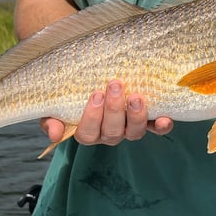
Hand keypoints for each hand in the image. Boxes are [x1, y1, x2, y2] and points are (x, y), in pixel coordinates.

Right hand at [41, 80, 173, 146]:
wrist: (90, 81)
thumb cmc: (71, 95)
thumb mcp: (54, 107)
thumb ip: (50, 120)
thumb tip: (54, 133)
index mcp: (87, 132)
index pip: (88, 133)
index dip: (92, 117)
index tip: (96, 94)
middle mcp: (109, 134)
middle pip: (112, 132)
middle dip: (114, 109)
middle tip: (114, 85)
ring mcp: (128, 129)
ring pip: (134, 132)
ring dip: (136, 116)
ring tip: (136, 96)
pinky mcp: (147, 122)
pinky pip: (156, 129)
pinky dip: (161, 126)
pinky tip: (165, 119)